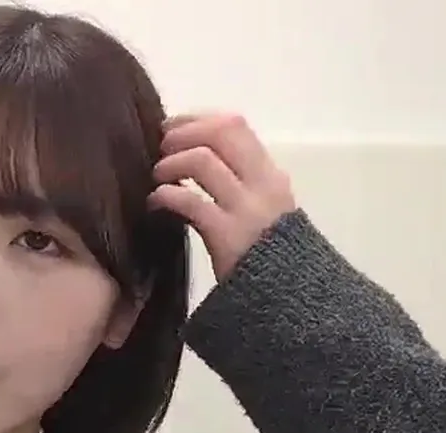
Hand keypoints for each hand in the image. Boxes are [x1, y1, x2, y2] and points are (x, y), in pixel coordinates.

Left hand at [148, 113, 296, 280]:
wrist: (290, 301)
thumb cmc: (271, 259)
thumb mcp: (266, 212)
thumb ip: (241, 185)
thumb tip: (195, 159)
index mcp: (270, 176)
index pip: (235, 125)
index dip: (196, 119)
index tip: (172, 126)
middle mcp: (262, 184)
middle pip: (220, 132)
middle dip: (182, 132)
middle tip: (160, 147)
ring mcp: (246, 209)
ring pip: (201, 160)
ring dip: (170, 163)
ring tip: (157, 177)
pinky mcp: (226, 235)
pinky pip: (189, 200)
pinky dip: (165, 195)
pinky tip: (155, 203)